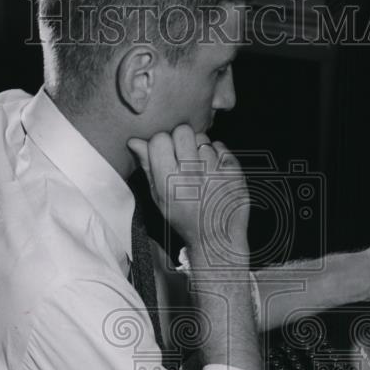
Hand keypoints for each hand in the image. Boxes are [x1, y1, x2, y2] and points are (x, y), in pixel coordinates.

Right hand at [128, 125, 249, 262]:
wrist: (216, 238)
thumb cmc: (184, 217)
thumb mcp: (159, 197)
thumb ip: (148, 167)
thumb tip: (135, 141)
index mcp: (169, 183)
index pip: (160, 139)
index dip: (161, 142)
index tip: (165, 151)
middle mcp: (192, 176)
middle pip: (183, 131)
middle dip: (181, 139)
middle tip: (183, 155)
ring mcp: (215, 172)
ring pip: (202, 138)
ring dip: (199, 148)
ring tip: (200, 167)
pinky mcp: (233, 171)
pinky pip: (220, 145)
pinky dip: (217, 154)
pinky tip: (214, 170)